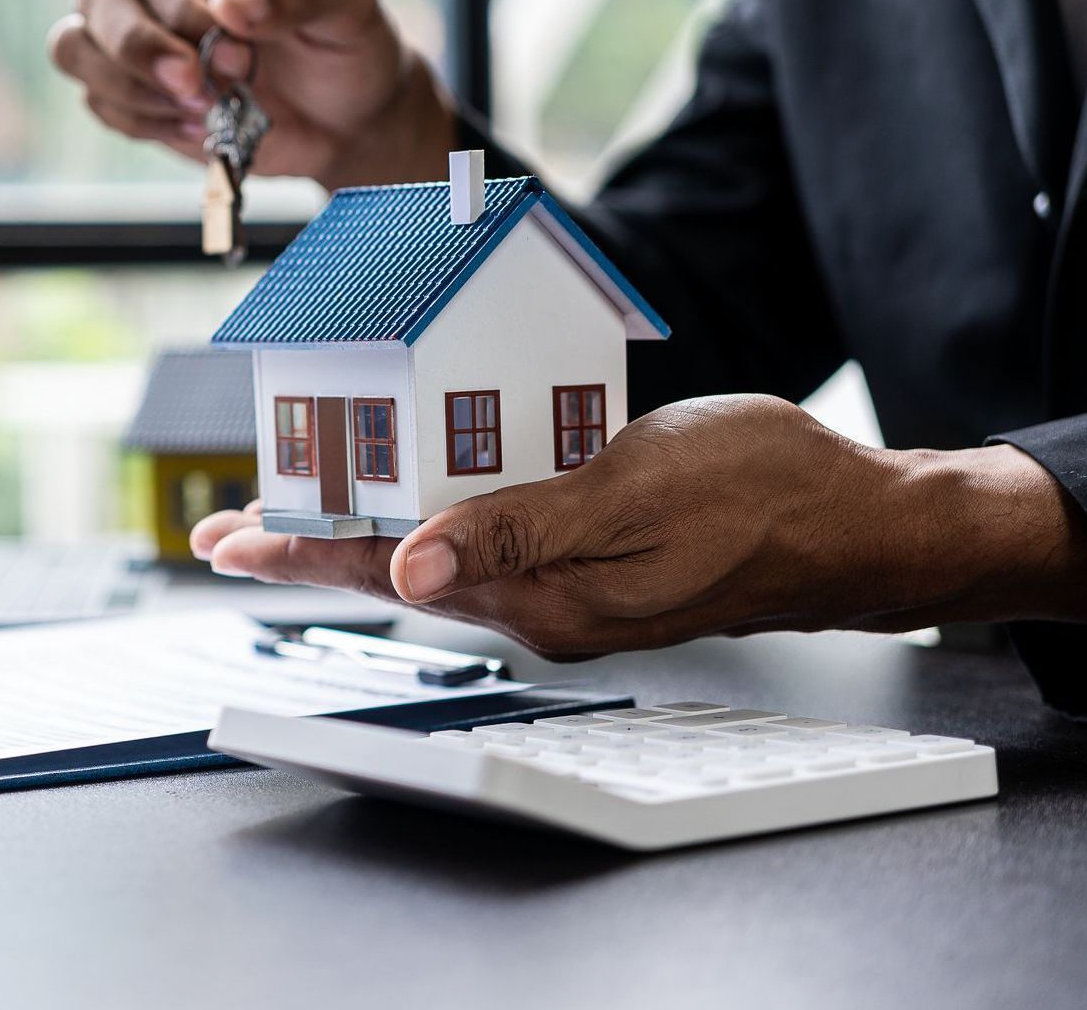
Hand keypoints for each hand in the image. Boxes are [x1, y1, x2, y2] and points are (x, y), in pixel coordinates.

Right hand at [48, 0, 455, 189]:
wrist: (347, 110)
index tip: (235, 56)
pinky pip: (99, 100)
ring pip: (75, 46)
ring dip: (129, 91)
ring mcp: (139, 26)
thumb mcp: (349, 3)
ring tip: (201, 114)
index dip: (185, 14)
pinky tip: (198, 129)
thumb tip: (230, 4)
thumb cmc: (349, 40)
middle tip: (197, 90)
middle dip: (138, 52)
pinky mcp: (133, 84)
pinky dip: (140, 122)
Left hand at [193, 396, 1086, 658]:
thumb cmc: (760, 496)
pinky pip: (494, 532)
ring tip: (303, 499)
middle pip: (399, 565)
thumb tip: (409, 566)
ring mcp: (567, 583)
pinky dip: (441, 506)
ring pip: (441, 549)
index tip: (232, 535)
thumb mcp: (629, 494)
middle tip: (236, 521)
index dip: (304, 545)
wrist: (854, 521)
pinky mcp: (592, 555)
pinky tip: (422, 485)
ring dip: (370, 523)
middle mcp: (542, 601)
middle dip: (315, 538)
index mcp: (542, 595)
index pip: (390, 569)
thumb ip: (517, 531)